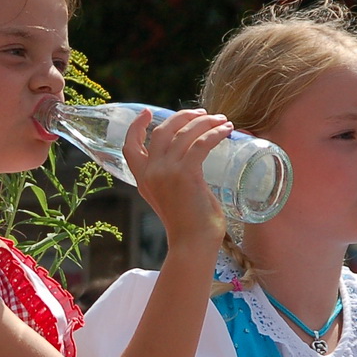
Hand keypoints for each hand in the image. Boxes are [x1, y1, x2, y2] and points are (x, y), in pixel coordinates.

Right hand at [121, 108, 232, 253]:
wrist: (193, 244)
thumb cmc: (190, 225)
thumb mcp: (171, 198)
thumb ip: (172, 180)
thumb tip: (192, 159)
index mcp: (143, 179)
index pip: (130, 147)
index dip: (136, 127)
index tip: (148, 113)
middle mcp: (151, 173)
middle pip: (161, 131)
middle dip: (182, 117)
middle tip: (202, 113)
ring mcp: (167, 172)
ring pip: (184, 133)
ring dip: (205, 122)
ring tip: (222, 120)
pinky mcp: (186, 174)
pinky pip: (201, 143)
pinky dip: (215, 133)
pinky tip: (226, 130)